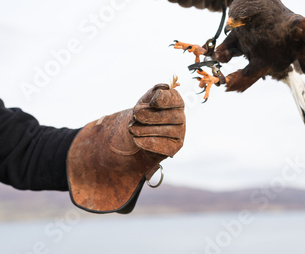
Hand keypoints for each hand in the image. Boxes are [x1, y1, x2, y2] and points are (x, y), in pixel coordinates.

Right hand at [67, 82, 185, 213]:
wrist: (137, 124)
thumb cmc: (135, 146)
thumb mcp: (134, 164)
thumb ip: (132, 181)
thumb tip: (123, 211)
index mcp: (175, 144)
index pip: (171, 143)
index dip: (153, 142)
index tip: (136, 141)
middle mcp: (181, 127)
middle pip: (173, 125)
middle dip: (151, 127)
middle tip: (134, 127)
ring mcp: (177, 110)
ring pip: (170, 109)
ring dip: (151, 113)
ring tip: (136, 116)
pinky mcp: (170, 95)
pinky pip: (168, 93)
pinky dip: (160, 95)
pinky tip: (151, 99)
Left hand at [129, 83, 184, 156]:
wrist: (140, 133)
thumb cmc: (144, 112)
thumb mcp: (145, 100)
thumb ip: (153, 92)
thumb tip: (164, 87)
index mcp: (176, 102)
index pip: (175, 99)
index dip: (164, 100)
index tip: (152, 102)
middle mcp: (181, 117)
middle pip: (171, 116)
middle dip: (151, 115)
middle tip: (136, 114)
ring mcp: (180, 133)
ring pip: (166, 131)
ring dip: (146, 130)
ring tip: (131, 128)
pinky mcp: (175, 147)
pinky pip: (163, 146)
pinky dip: (148, 142)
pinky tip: (136, 139)